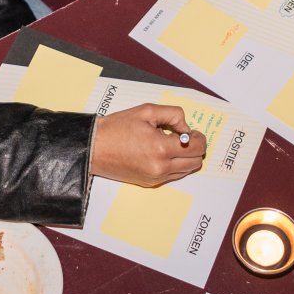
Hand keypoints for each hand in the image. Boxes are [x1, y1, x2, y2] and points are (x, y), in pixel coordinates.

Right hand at [90, 103, 206, 186]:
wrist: (94, 148)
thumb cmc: (116, 128)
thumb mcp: (147, 111)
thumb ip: (173, 115)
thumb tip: (186, 128)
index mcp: (161, 148)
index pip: (197, 147)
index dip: (199, 137)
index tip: (192, 132)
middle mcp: (160, 166)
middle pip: (195, 162)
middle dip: (194, 148)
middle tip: (183, 136)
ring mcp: (155, 177)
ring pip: (186, 170)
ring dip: (185, 157)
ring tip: (171, 144)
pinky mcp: (150, 182)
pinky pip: (173, 175)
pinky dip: (174, 164)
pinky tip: (162, 152)